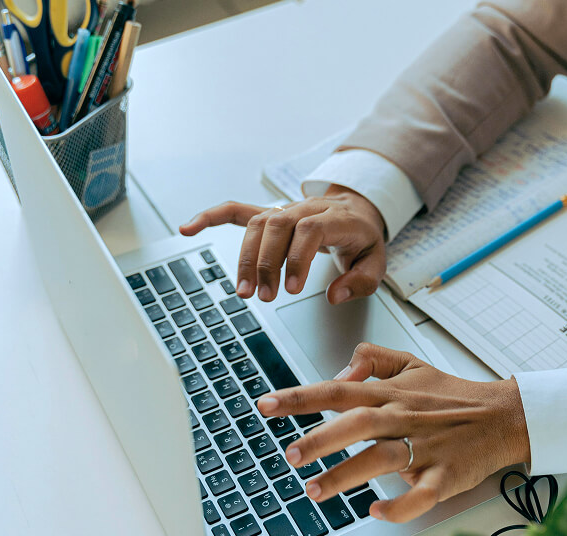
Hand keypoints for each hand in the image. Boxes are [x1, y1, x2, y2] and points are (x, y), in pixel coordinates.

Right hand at [179, 185, 385, 303]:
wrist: (357, 208)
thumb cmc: (362, 238)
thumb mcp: (377, 261)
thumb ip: (361, 281)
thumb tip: (334, 295)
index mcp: (336, 218)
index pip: (310, 229)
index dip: (297, 257)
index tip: (291, 288)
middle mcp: (307, 208)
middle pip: (278, 226)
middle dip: (267, 263)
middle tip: (265, 297)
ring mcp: (285, 209)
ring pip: (257, 225)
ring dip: (245, 258)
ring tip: (244, 290)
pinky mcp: (269, 214)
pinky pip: (236, 210)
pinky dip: (210, 217)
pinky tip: (189, 228)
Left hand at [257, 343, 529, 522]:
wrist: (503, 416)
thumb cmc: (453, 394)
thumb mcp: (412, 363)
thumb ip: (372, 358)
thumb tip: (340, 372)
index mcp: (391, 393)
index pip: (337, 391)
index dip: (301, 397)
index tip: (267, 405)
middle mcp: (403, 417)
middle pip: (357, 424)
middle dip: (321, 439)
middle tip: (291, 454)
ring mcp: (424, 447)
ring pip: (381, 459)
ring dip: (346, 475)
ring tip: (315, 490)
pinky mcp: (444, 475)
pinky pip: (418, 494)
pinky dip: (397, 505)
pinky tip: (374, 510)